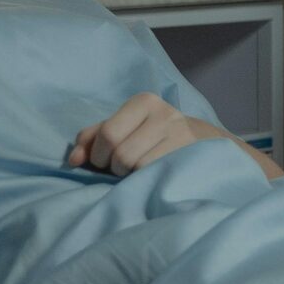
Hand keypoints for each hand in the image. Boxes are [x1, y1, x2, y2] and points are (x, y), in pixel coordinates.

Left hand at [66, 92, 217, 174]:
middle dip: (114, 168)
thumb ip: (94, 139)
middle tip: (125, 169)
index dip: (98, 155)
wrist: (210, 147)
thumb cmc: (158, 140)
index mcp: (143, 102)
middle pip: (118, 152)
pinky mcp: (190, 154)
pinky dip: (147, 181)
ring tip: (143, 172)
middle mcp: (163, 112)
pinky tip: (156, 176)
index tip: (107, 161)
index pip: (105, 134)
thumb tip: (73, 160)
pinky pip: (153, 175)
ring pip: (135, 166)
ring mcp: (180, 134)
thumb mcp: (127, 130)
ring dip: (132, 177)